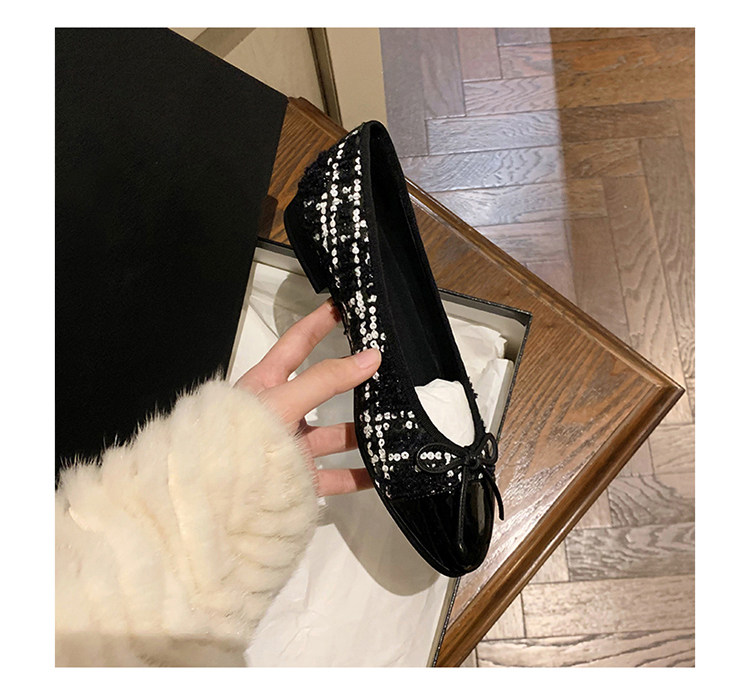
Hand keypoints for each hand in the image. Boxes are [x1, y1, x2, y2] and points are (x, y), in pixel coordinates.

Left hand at [235, 298, 380, 496]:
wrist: (215, 501)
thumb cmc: (237, 439)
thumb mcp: (283, 400)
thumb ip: (326, 380)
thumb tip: (369, 358)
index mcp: (266, 384)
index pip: (297, 343)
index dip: (318, 323)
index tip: (342, 306)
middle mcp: (279, 413)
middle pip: (322, 392)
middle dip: (350, 383)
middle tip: (381, 371)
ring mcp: (288, 447)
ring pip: (332, 435)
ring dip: (359, 433)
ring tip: (389, 427)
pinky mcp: (296, 478)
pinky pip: (333, 476)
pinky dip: (357, 475)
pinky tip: (379, 474)